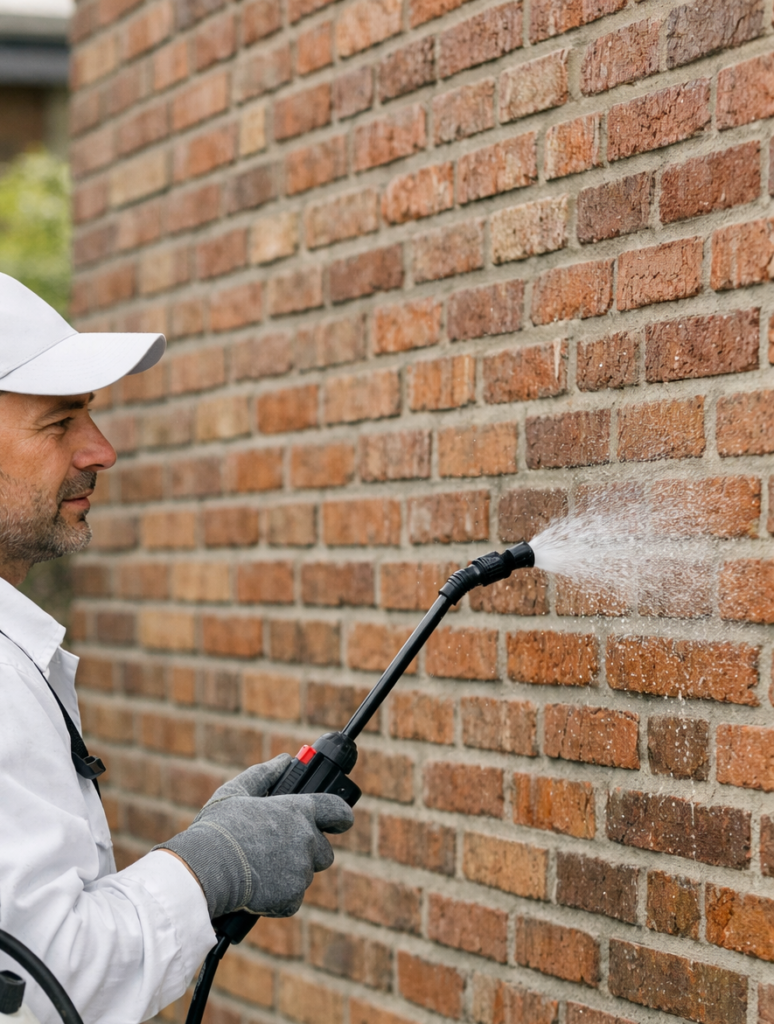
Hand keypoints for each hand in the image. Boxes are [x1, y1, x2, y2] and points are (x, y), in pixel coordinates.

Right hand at [154, 754, 353, 918]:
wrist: (204, 869)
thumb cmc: (219, 827)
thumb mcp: (237, 790)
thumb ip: (265, 773)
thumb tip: (285, 760)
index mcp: (299, 810)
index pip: (340, 812)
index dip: (340, 817)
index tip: (338, 822)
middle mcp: (306, 839)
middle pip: (324, 851)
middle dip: (308, 852)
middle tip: (279, 851)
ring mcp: (301, 870)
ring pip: (305, 874)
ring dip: (290, 873)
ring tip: (261, 867)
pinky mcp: (291, 897)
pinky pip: (292, 898)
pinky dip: (278, 897)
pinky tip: (257, 887)